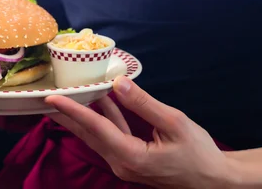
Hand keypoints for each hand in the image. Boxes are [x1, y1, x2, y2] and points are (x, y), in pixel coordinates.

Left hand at [45, 76, 230, 188]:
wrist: (215, 182)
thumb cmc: (199, 154)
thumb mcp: (175, 124)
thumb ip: (144, 104)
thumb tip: (119, 83)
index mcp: (131, 156)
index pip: (95, 128)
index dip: (72, 111)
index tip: (52, 98)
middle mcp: (121, 163)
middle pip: (87, 133)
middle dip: (65, 114)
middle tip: (46, 96)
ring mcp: (124, 163)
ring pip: (96, 135)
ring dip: (81, 116)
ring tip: (64, 96)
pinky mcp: (130, 159)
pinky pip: (110, 136)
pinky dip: (103, 118)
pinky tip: (100, 100)